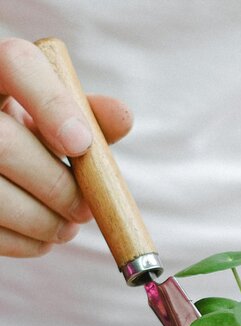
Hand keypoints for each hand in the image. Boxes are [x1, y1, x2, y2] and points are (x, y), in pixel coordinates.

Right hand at [0, 37, 132, 256]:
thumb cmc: (27, 131)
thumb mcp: (51, 116)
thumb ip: (85, 114)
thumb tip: (121, 116)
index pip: (17, 63)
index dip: (52, 104)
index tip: (81, 145)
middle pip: (3, 143)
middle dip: (57, 186)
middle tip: (85, 209)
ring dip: (43, 221)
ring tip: (66, 227)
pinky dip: (23, 241)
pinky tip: (40, 238)